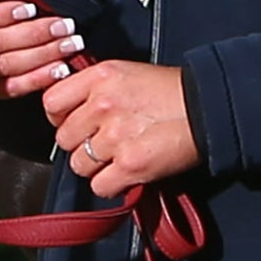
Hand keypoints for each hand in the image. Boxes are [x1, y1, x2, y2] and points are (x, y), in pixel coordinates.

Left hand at [43, 54, 198, 195]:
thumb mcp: (128, 74)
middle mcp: (102, 105)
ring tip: (118, 158)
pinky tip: (126, 174)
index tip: (73, 123)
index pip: (52, 103)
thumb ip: (96, 89)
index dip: (59, 118)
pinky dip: (112, 186)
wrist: (208, 108)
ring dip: (96, 167)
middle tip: (103, 143)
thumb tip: (73, 108)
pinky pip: (100, 186)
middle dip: (80, 144)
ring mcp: (115, 136)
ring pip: (79, 165)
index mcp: (100, 77)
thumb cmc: (174, 92)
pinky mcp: (130, 164)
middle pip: (64, 139)